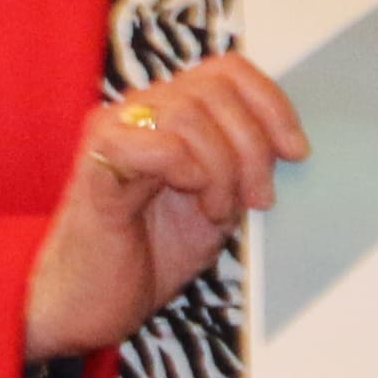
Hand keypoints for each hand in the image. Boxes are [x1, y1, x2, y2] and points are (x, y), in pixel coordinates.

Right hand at [23, 57, 302, 364]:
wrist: (82, 307)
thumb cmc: (141, 259)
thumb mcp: (214, 206)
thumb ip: (241, 167)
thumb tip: (287, 144)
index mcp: (164, 115)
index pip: (226, 70)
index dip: (270, 103)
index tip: (295, 150)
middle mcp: (135, 111)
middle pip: (216, 88)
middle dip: (254, 145)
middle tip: (256, 198)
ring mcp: (113, 131)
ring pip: (191, 113)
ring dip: (223, 167)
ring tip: (215, 210)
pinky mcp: (97, 163)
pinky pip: (159, 144)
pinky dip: (189, 171)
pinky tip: (191, 200)